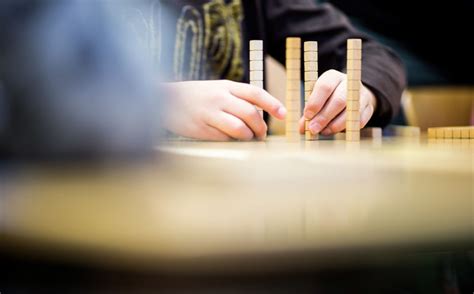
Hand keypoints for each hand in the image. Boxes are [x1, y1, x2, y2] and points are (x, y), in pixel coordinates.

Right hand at [164, 80, 285, 140]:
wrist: (165, 100)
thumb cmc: (195, 96)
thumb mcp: (216, 88)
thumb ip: (236, 98)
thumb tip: (258, 116)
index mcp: (226, 86)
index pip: (255, 93)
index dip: (272, 104)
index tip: (283, 114)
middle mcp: (219, 98)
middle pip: (250, 114)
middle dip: (261, 127)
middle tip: (261, 134)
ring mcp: (210, 114)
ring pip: (239, 129)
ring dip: (248, 137)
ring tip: (248, 138)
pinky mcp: (201, 129)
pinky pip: (224, 139)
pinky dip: (231, 142)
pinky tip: (229, 140)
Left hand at [299, 70, 376, 135]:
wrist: (351, 95)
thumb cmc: (327, 98)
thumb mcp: (315, 100)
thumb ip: (308, 113)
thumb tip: (301, 129)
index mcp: (332, 77)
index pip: (325, 86)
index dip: (315, 102)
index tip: (307, 116)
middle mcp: (349, 83)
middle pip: (339, 100)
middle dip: (324, 117)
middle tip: (313, 129)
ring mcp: (361, 95)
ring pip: (350, 112)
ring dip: (335, 125)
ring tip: (324, 131)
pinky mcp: (369, 108)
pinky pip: (359, 121)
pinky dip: (346, 128)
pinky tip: (336, 131)